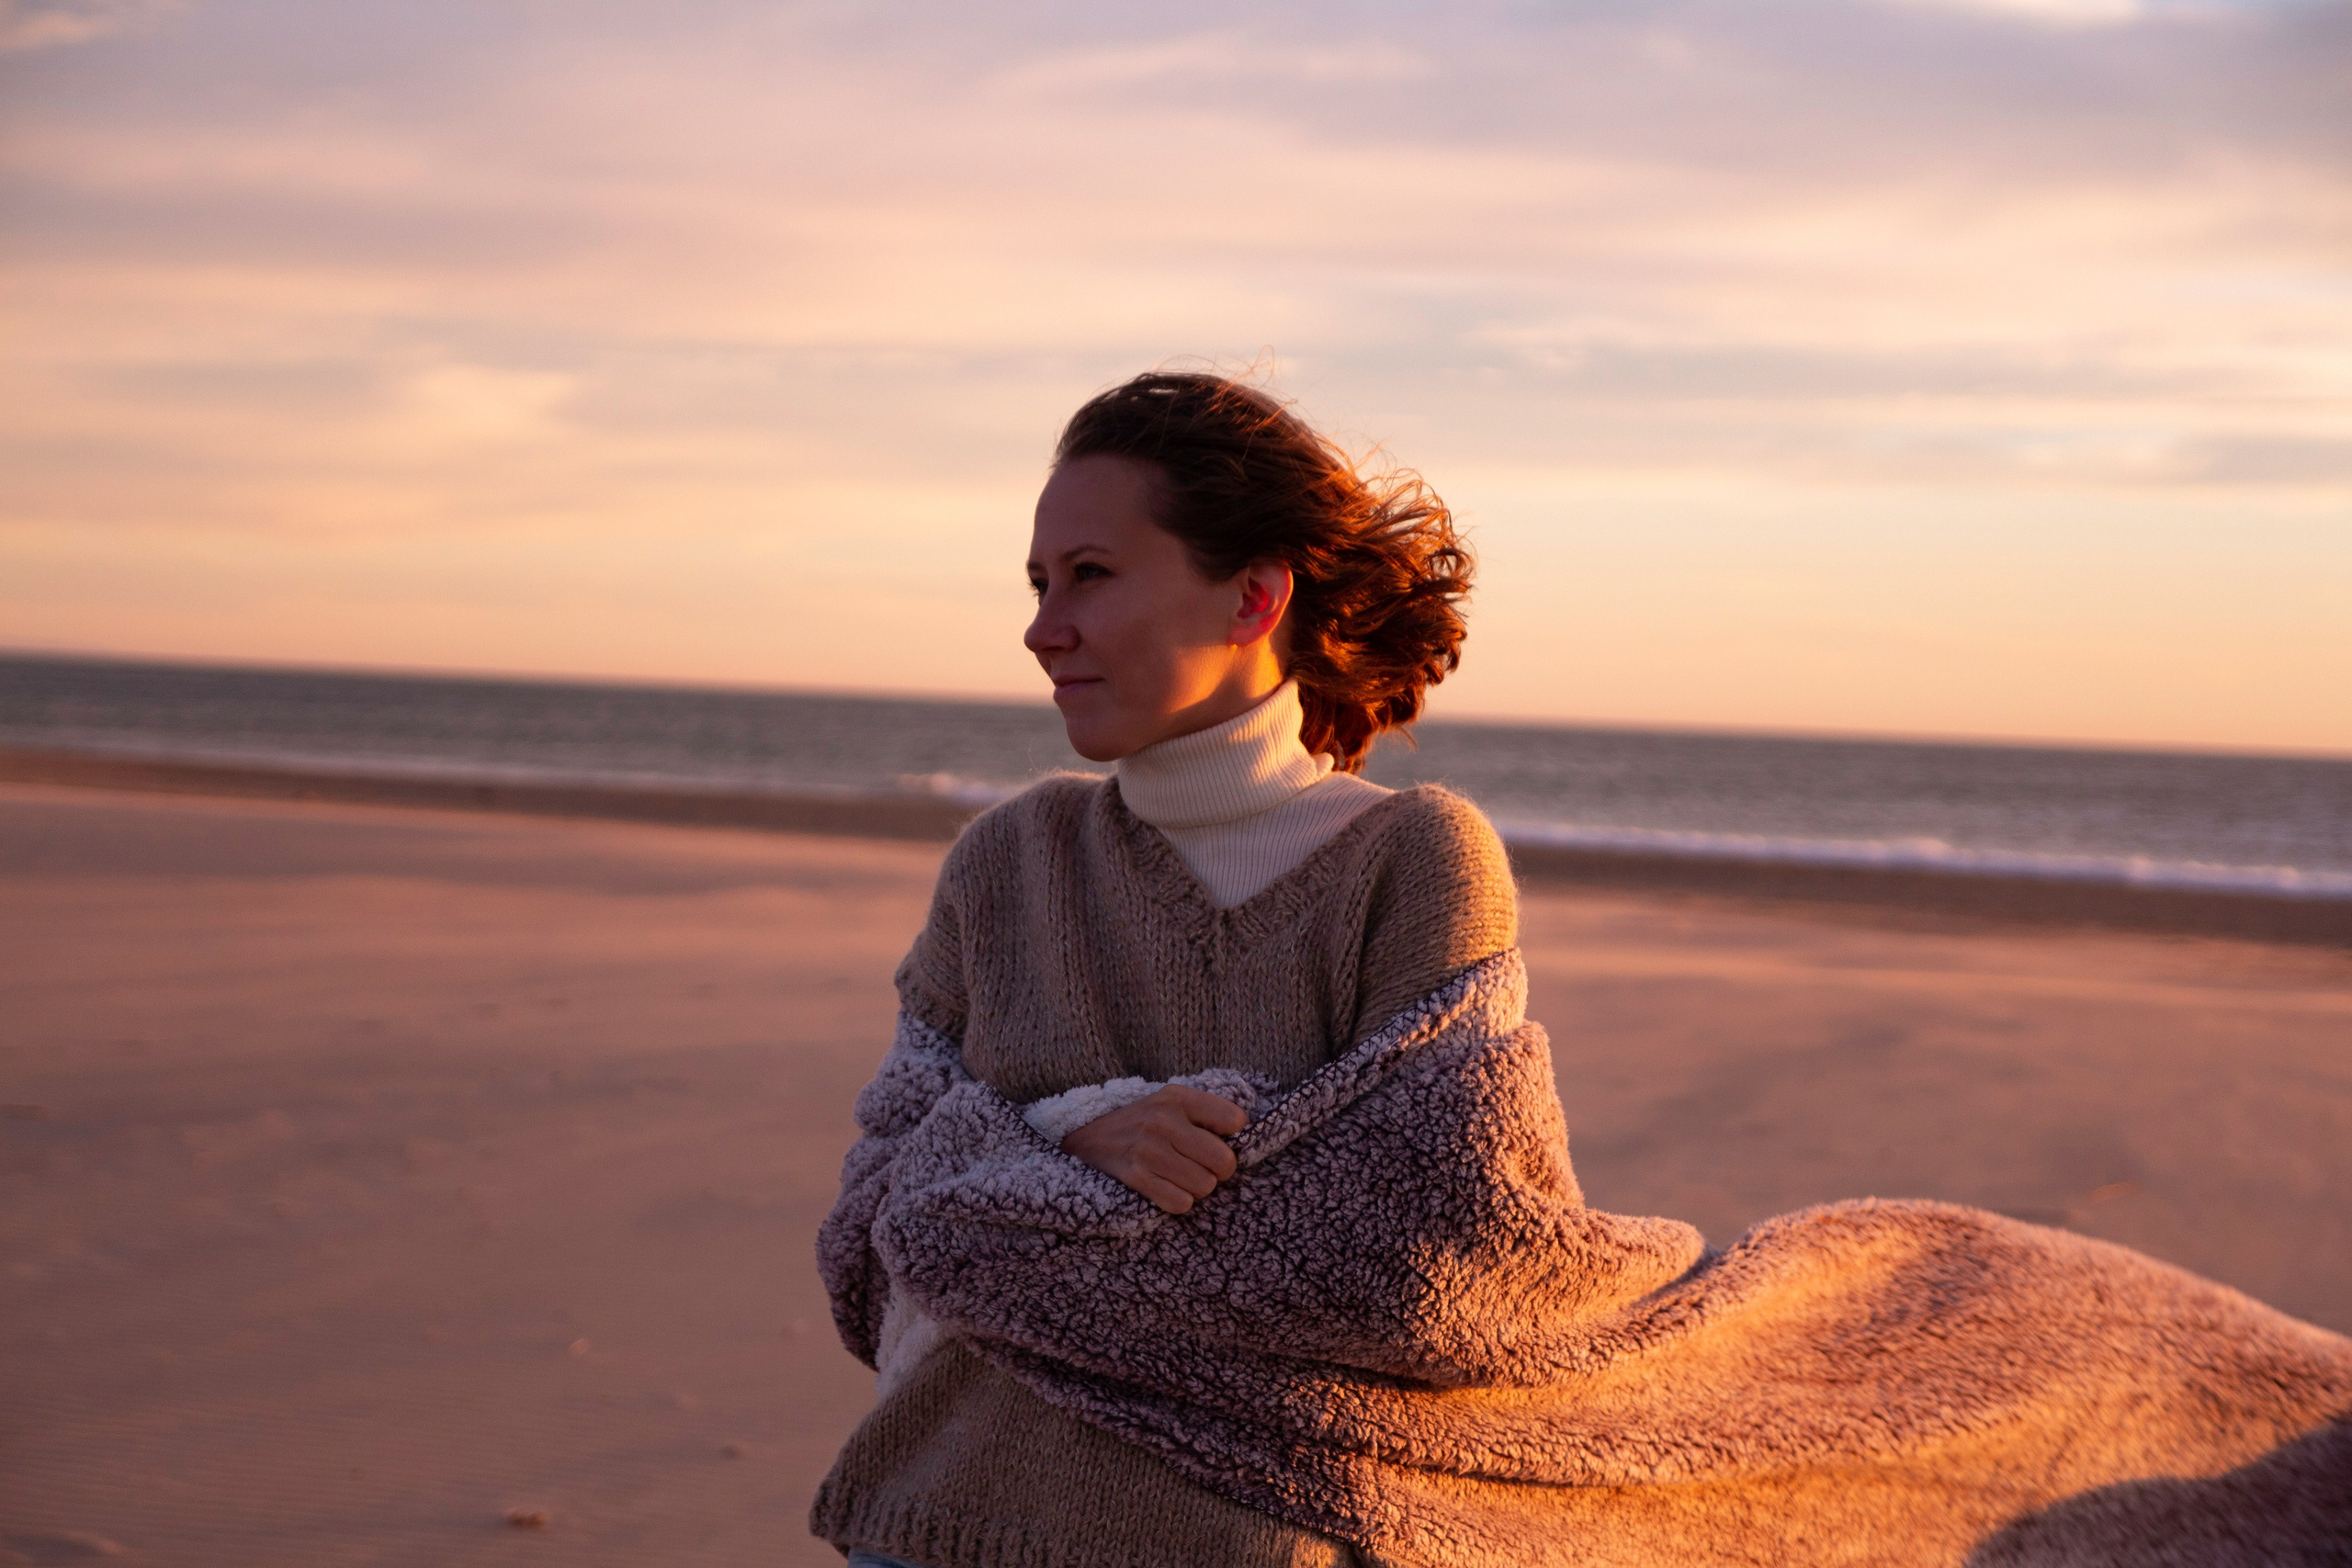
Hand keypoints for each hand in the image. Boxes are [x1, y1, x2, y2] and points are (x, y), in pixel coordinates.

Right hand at [1060, 1085, 1245, 1213]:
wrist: (1084, 1139)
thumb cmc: (1138, 1124)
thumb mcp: (1167, 1103)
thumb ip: (1204, 1114)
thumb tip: (1246, 1137)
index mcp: (1177, 1097)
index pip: (1234, 1120)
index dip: (1233, 1138)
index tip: (1218, 1140)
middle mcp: (1163, 1120)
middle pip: (1224, 1161)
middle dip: (1218, 1170)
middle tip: (1202, 1166)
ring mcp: (1148, 1149)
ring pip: (1205, 1186)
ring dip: (1197, 1188)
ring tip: (1179, 1176)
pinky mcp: (1135, 1176)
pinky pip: (1181, 1203)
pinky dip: (1178, 1201)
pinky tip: (1165, 1188)